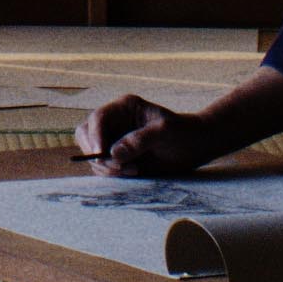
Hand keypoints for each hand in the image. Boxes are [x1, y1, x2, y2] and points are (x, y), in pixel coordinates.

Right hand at [73, 94, 221, 176]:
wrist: (195, 146)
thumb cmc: (183, 132)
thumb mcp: (166, 131)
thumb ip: (140, 140)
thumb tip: (114, 153)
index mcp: (124, 107)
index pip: (98, 119)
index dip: (95, 136)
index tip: (102, 154)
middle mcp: (114, 122)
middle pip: (86, 136)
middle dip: (97, 154)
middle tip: (118, 168)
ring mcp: (114, 140)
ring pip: (93, 154)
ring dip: (107, 167)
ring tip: (134, 171)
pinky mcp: (118, 157)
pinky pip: (103, 167)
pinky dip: (112, 174)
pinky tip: (134, 172)